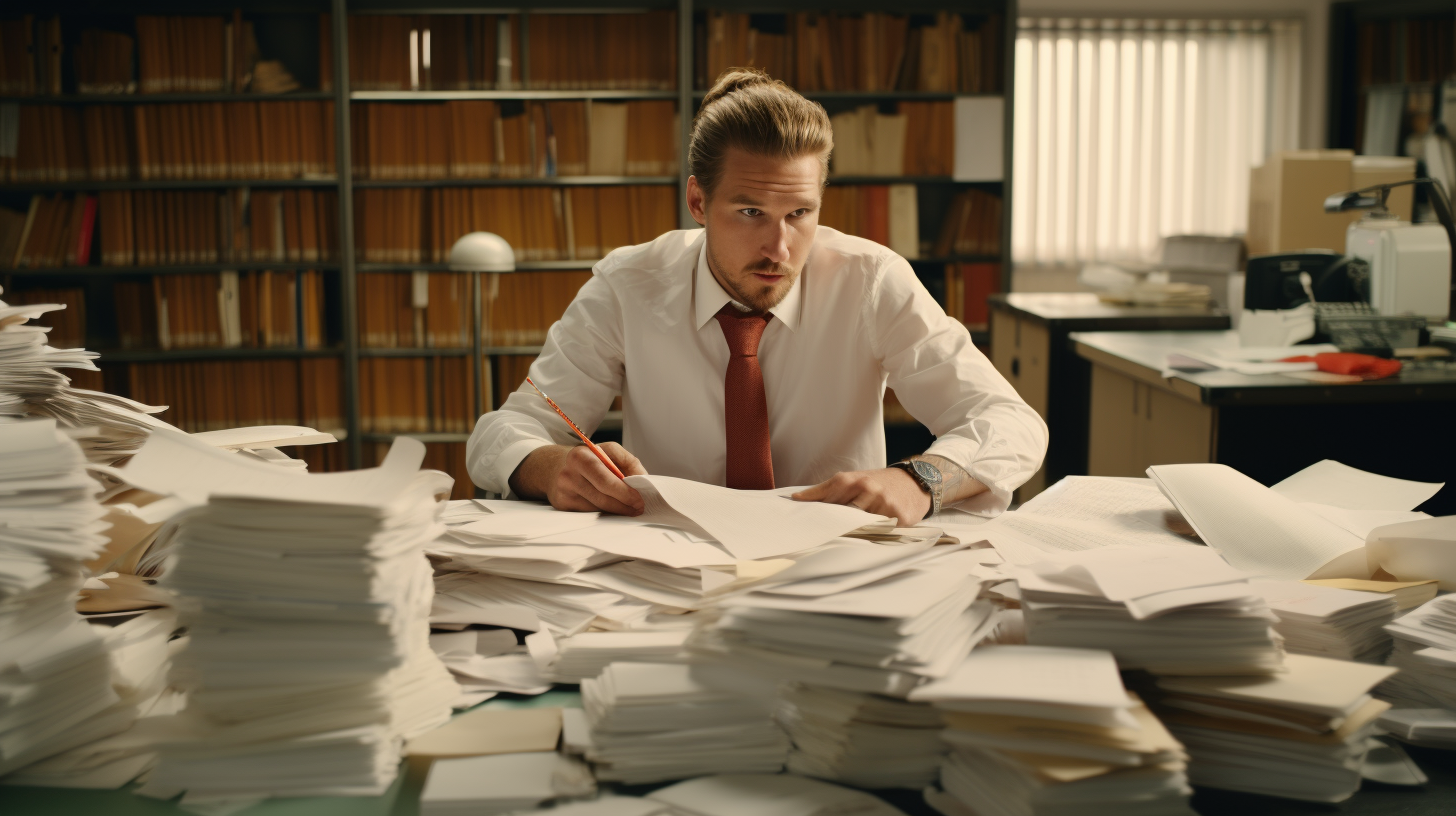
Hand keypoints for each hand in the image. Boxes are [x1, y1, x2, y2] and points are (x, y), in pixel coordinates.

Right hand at [511, 443, 647, 515]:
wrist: (554, 467)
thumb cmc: (587, 459)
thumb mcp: (608, 451)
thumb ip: (629, 462)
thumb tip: (643, 481)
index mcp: (581, 456)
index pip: (606, 479)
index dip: (625, 492)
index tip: (640, 499)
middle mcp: (569, 473)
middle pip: (602, 497)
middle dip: (623, 505)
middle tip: (638, 508)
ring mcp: (564, 491)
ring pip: (597, 508)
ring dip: (616, 511)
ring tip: (629, 509)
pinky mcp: (562, 505)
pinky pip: (588, 513)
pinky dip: (603, 513)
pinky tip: (611, 509)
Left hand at [791, 468, 929, 524]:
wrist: (913, 482)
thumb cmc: (877, 483)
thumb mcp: (852, 480)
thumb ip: (826, 490)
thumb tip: (796, 498)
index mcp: (853, 481)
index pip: (828, 498)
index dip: (817, 510)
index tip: (807, 522)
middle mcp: (868, 490)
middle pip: (844, 516)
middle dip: (835, 525)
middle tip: (824, 535)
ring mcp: (884, 503)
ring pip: (862, 526)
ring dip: (855, 533)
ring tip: (850, 536)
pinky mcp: (898, 517)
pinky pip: (882, 532)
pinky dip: (875, 535)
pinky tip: (873, 535)